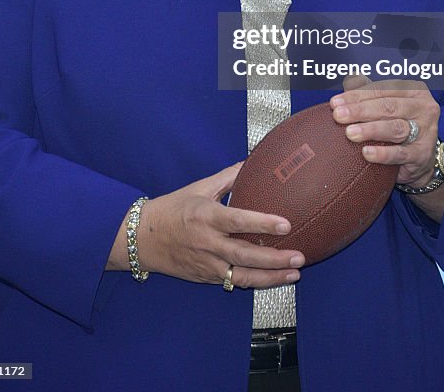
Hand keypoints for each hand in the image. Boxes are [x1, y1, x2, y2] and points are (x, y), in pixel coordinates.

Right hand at [109, 163, 304, 288]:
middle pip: (245, 255)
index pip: (238, 220)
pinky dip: (255, 282)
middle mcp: (207, 243)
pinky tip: (274, 279)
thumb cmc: (174, 208)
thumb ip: (229, 176)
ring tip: (294, 274)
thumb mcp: (200, 187)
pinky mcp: (206, 278)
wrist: (143, 238)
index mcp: (206, 216)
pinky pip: (234, 282)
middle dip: (274, 259)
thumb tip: (253, 160)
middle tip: (300, 256)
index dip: (262, 223)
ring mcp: (207, 264)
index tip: (286, 224)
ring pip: (243, 276)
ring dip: (271, 277)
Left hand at [330, 77, 438, 187]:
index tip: (336, 103)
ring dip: (370, 130)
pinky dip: (383, 153)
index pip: (382, 90)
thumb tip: (349, 81)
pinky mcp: (422, 155)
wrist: (421, 160)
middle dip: (360, 111)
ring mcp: (426, 132)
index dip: (357, 95)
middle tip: (339, 116)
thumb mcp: (390, 107)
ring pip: (395, 128)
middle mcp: (423, 109)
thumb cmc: (401, 126)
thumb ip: (372, 94)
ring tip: (350, 133)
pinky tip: (366, 153)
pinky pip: (400, 153)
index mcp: (415, 91)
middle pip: (388, 107)